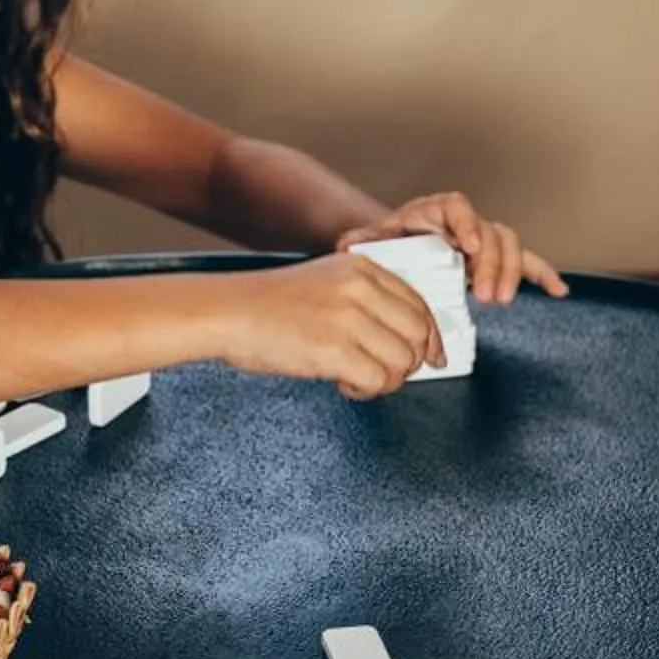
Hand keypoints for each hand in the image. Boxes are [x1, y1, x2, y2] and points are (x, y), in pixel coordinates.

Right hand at [213, 253, 443, 398]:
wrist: (226, 312)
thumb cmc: (269, 305)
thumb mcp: (326, 280)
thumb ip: (366, 298)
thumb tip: (404, 336)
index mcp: (362, 268)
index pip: (419, 305)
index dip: (431, 338)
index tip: (432, 357)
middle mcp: (360, 289)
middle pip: (419, 335)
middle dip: (409, 363)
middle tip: (385, 373)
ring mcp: (347, 318)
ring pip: (402, 362)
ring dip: (385, 380)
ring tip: (357, 378)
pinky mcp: (332, 349)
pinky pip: (376, 380)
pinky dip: (364, 390)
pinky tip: (342, 383)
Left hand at [336, 191, 568, 304]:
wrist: (396, 250)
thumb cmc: (385, 246)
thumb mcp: (371, 244)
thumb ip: (361, 243)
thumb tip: (348, 245)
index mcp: (433, 212)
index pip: (456, 206)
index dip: (466, 224)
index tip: (468, 248)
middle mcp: (462, 222)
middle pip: (490, 230)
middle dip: (493, 262)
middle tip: (484, 294)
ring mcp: (482, 239)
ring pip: (509, 244)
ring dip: (511, 273)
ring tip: (497, 301)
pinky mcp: (494, 260)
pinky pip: (525, 261)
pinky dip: (543, 273)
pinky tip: (559, 290)